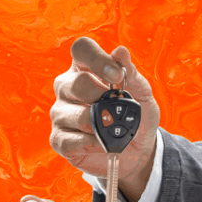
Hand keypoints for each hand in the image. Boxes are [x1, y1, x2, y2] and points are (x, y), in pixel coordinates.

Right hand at [50, 37, 160, 201]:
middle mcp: (67, 87)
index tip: (117, 75)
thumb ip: (132, 74)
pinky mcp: (59, 138)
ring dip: (97, 124)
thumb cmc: (135, 117)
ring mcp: (60, 112)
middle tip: (115, 109)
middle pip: (75, 83)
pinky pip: (68, 139)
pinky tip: (101, 142)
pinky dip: (90, 143)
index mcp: (86, 69)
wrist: (136, 152)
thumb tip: (120, 52)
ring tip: (111, 129)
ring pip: (71, 114)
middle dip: (99, 96)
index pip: (81, 49)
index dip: (98, 59)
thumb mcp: (142, 95)